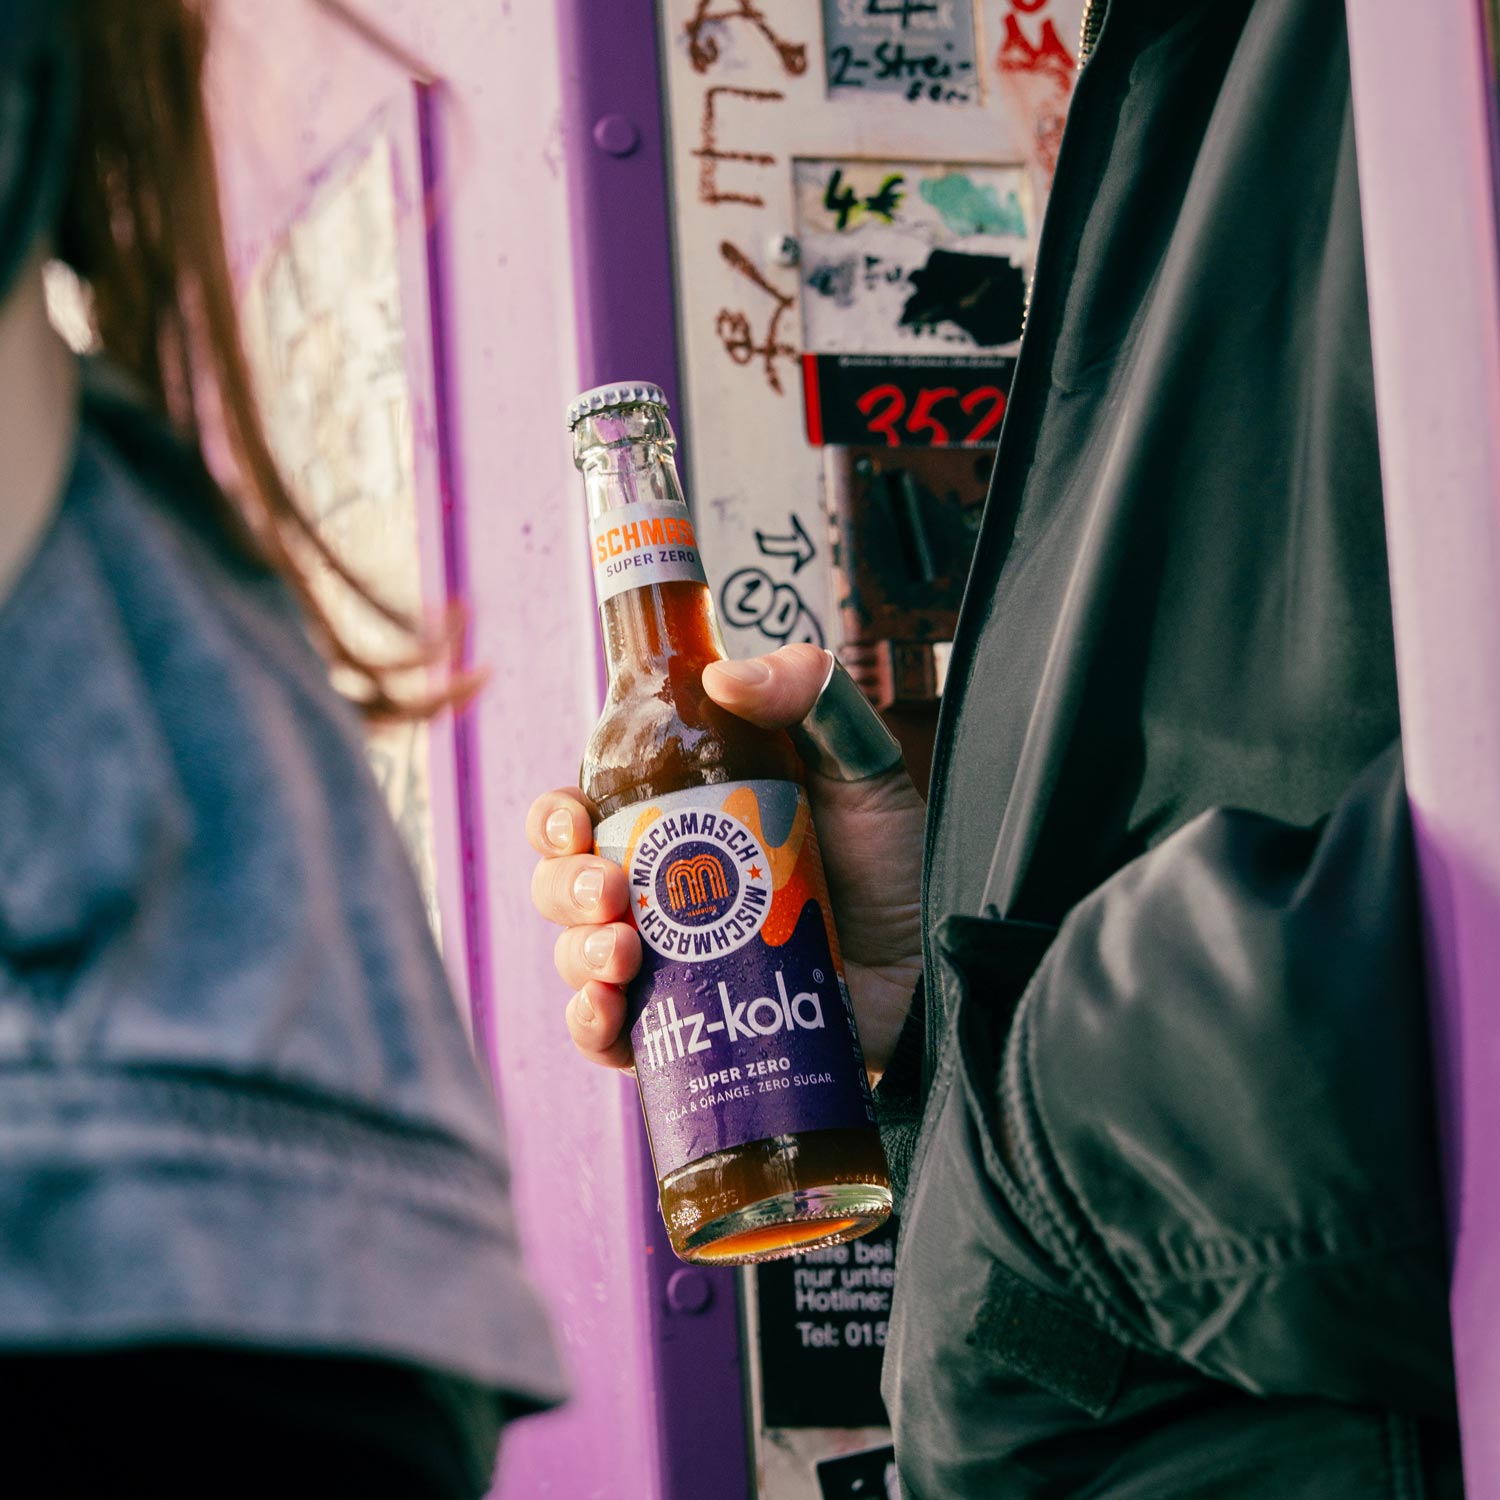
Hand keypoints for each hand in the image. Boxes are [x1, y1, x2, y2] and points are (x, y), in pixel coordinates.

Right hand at [526, 644, 925, 1075]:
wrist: (935, 972)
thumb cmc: (895, 869)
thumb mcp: (860, 767)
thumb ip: (810, 695)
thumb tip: (721, 677)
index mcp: (679, 825)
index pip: (583, 813)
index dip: (554, 817)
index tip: (572, 822)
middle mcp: (661, 894)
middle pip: (563, 885)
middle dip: (565, 886)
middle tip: (613, 892)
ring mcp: (669, 966)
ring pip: (576, 957)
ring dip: (577, 952)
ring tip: (625, 951)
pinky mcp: (684, 1032)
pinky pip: (606, 1037)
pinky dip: (589, 1025)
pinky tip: (608, 1010)